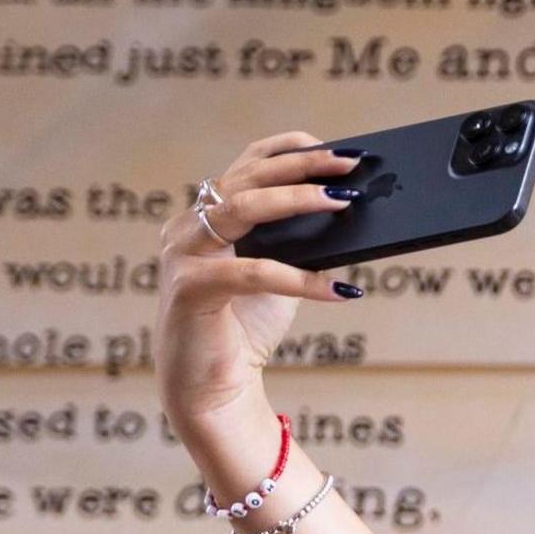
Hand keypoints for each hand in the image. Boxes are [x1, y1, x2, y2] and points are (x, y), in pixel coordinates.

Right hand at [158, 133, 360, 462]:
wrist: (210, 386)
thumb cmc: (246, 326)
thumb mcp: (279, 274)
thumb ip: (299, 243)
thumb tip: (352, 213)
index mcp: (206, 217)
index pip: (246, 165)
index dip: (289, 149)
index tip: (334, 147)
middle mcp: (187, 228)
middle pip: (247, 179)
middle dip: (302, 168)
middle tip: (352, 168)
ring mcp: (182, 256)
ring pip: (240, 209)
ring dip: (297, 202)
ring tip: (344, 202)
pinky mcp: (190, 290)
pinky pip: (253, 273)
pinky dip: (302, 280)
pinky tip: (342, 290)